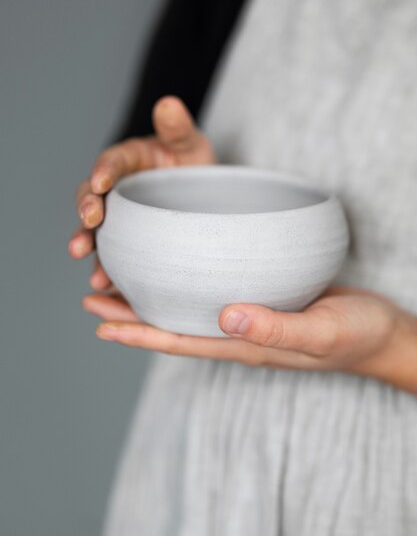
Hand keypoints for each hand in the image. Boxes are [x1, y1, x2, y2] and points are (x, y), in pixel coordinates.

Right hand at [68, 96, 214, 288]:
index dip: (104, 171)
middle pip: (93, 197)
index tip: (101, 182)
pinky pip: (112, 256)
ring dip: (86, 242)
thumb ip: (178, 128)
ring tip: (81, 255)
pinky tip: (105, 284)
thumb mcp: (192, 146)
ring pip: (96, 230)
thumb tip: (168, 103)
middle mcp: (117, 190)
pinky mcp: (126, 244)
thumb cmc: (196, 168)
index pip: (112, 162)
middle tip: (87, 223)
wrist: (208, 202)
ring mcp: (120, 219)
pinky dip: (107, 269)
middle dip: (86, 210)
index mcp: (129, 161)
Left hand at [84, 285, 416, 389]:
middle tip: (93, 295)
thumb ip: (275, 326)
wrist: (383, 332)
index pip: (180, 342)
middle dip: (131, 315)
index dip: (138, 335)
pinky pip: (214, 292)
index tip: (100, 324)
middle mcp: (240, 332)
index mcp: (246, 344)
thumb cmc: (356, 334)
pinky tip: (180, 268)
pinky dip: (187, 282)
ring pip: (189, 309)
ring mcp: (250, 316)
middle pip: (174, 326)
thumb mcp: (320, 331)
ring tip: (121, 281)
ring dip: (153, 298)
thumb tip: (225, 315)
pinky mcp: (264, 297)